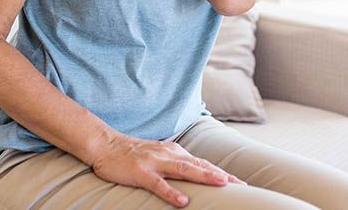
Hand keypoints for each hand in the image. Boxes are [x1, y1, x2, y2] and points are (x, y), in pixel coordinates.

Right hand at [90, 133, 245, 207]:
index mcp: (175, 152)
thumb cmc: (133, 154)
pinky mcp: (141, 172)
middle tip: (242, 185)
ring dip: (205, 177)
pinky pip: (159, 184)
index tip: (241, 183)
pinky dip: (172, 192)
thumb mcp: (159, 156)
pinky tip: (182, 201)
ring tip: (223, 185)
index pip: (204, 164)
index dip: (223, 173)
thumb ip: (176, 164)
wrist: (106, 145)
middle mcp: (169, 155)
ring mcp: (155, 163)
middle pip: (200, 166)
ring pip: (185, 170)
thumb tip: (196, 174)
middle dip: (222, 176)